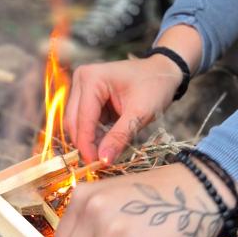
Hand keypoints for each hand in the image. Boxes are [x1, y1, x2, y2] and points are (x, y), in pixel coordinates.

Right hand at [66, 25, 203, 163]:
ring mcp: (82, 88)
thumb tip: (104, 160)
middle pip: (74, 121)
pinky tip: (106, 143)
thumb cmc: (155, 86)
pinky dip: (94, 134)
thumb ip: (120, 136)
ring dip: (89, 140)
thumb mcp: (140, 113)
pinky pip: (84, 121)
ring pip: (76, 123)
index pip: (83, 118)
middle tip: (100, 163)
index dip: (87, 144)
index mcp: (91, 79)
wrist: (163, 72)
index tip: (95, 164)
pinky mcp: (86, 97)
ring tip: (106, 153)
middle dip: (86, 143)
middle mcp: (81, 80)